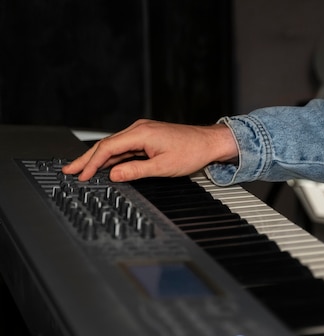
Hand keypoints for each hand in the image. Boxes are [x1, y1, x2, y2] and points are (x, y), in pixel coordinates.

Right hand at [62, 119, 238, 181]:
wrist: (209, 143)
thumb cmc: (192, 151)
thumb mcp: (163, 166)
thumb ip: (136, 171)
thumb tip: (114, 175)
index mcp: (140, 133)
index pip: (107, 148)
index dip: (92, 163)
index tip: (82, 175)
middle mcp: (138, 129)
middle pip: (105, 145)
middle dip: (86, 159)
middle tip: (69, 170)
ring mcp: (142, 132)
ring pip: (114, 146)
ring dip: (98, 158)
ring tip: (81, 170)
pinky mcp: (147, 138)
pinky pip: (124, 148)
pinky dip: (112, 157)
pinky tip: (104, 166)